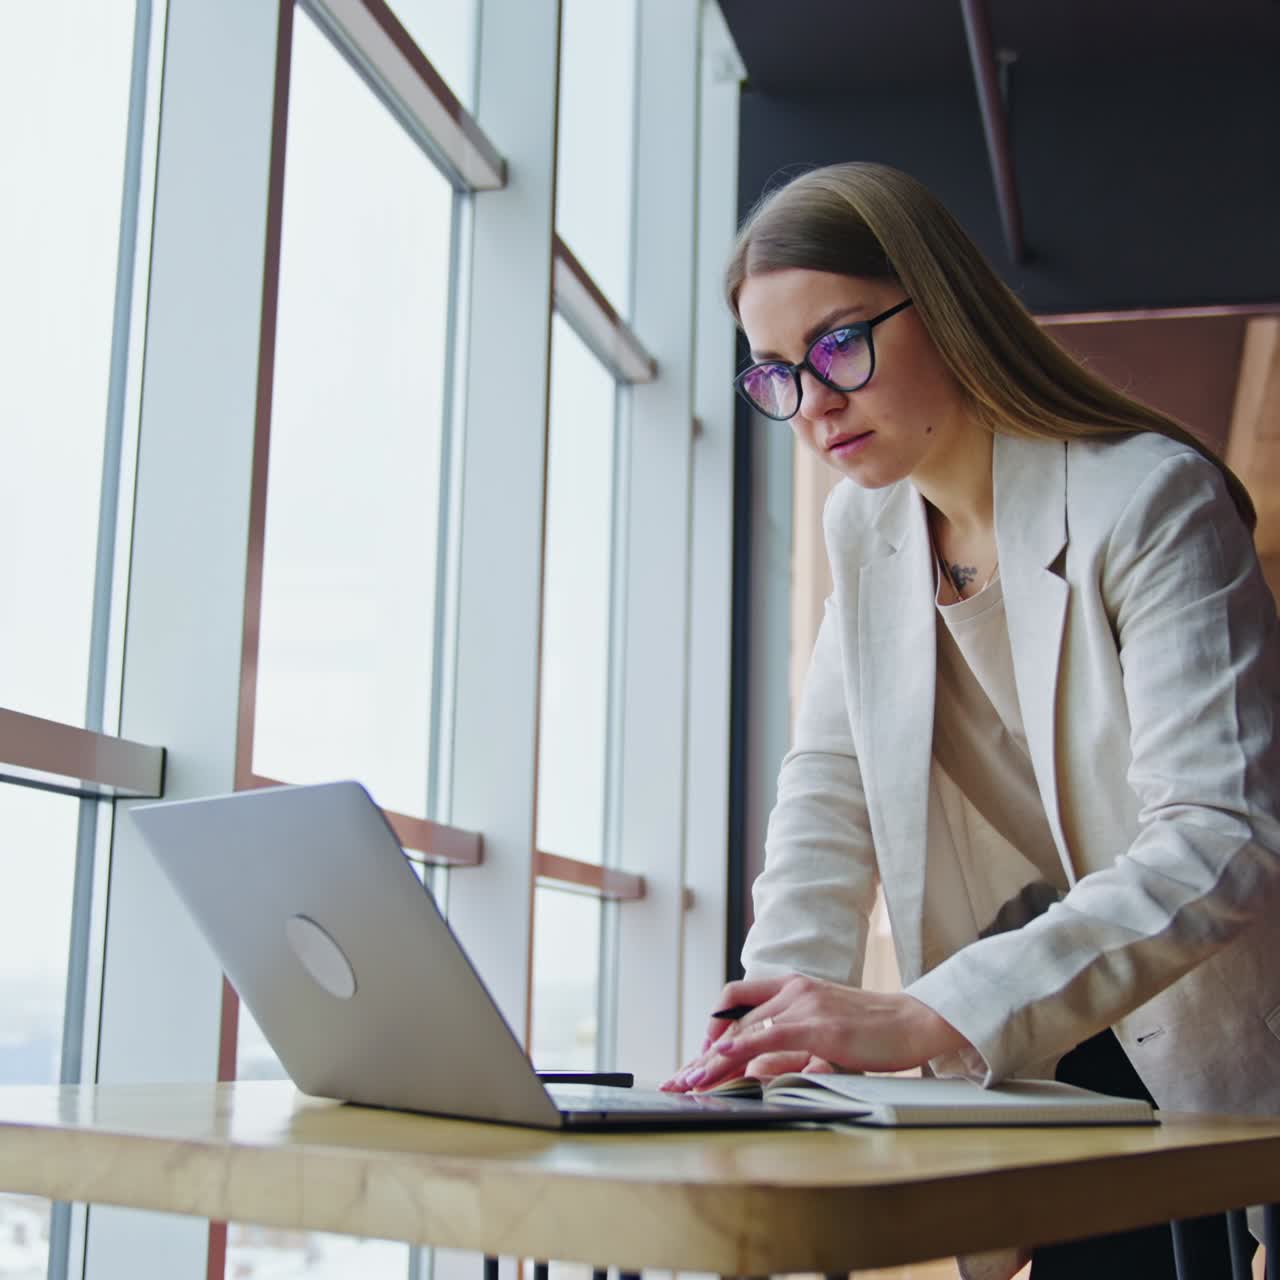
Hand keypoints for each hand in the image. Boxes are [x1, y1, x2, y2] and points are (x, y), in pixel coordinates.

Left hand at [660, 973, 969, 1091]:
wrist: (915, 1021)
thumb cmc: (874, 1032)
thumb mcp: (823, 1033)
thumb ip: (791, 1045)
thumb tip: (758, 1069)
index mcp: (792, 987)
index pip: (737, 1003)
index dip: (711, 1029)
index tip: (695, 1057)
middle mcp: (792, 990)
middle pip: (733, 1023)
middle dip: (702, 1056)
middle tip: (678, 1081)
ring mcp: (805, 1005)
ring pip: (745, 1032)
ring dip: (712, 1062)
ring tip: (689, 1083)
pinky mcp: (820, 1025)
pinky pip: (771, 1036)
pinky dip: (741, 1048)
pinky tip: (721, 1059)